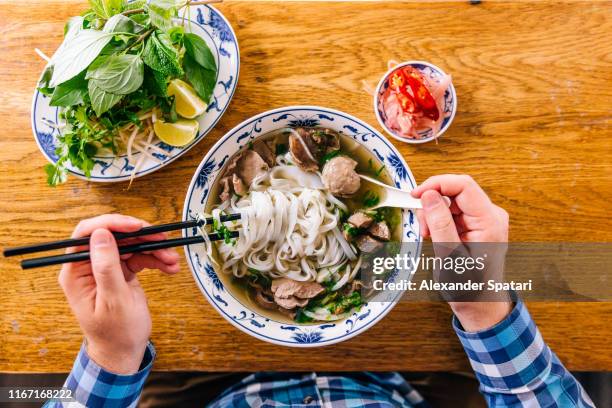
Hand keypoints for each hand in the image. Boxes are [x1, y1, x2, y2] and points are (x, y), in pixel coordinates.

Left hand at [58, 214, 179, 373]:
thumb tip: (101, 235)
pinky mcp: (122, 272)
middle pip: (114, 236)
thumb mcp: (113, 300)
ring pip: (131, 245)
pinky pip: (140, 257)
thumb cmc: (115, 333)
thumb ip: (106, 267)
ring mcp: (106, 268)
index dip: (112, 224)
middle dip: (141, 237)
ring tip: (172, 259)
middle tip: (162, 239)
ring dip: (154, 249)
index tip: (136, 226)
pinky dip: (156, 260)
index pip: (87, 234)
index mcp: (76, 272)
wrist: (125, 351)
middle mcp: (89, 266)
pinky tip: (169, 267)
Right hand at [411, 175, 511, 331]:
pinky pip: (453, 211)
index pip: (463, 186)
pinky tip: (435, 236)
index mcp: (490, 222)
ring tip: (428, 236)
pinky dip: (439, 220)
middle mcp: (490, 216)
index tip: (415, 195)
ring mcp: (484, 219)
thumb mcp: (450, 257)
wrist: (480, 304)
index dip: (437, 184)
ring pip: (452, 201)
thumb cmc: (469, 288)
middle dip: (433, 203)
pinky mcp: (476, 224)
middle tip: (422, 227)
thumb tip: (429, 195)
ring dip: (434, 213)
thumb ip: (440, 223)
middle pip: (456, 191)